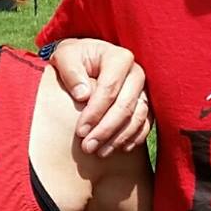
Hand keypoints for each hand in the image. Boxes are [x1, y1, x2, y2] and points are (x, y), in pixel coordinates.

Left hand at [46, 38, 149, 154]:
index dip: (95, 112)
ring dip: (119, 138)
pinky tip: (118, 149)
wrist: (87, 60)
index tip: (80, 131)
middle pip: (125, 106)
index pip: (109, 89)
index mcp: (118, 58)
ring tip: (100, 152)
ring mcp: (144, 89)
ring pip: (137, 117)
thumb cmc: (74, 59)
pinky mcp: (146, 103)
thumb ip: (71, 72)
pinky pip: (146, 123)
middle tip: (88, 148)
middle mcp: (136, 73)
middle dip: (106, 130)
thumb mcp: (65, 57)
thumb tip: (83, 95)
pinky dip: (133, 138)